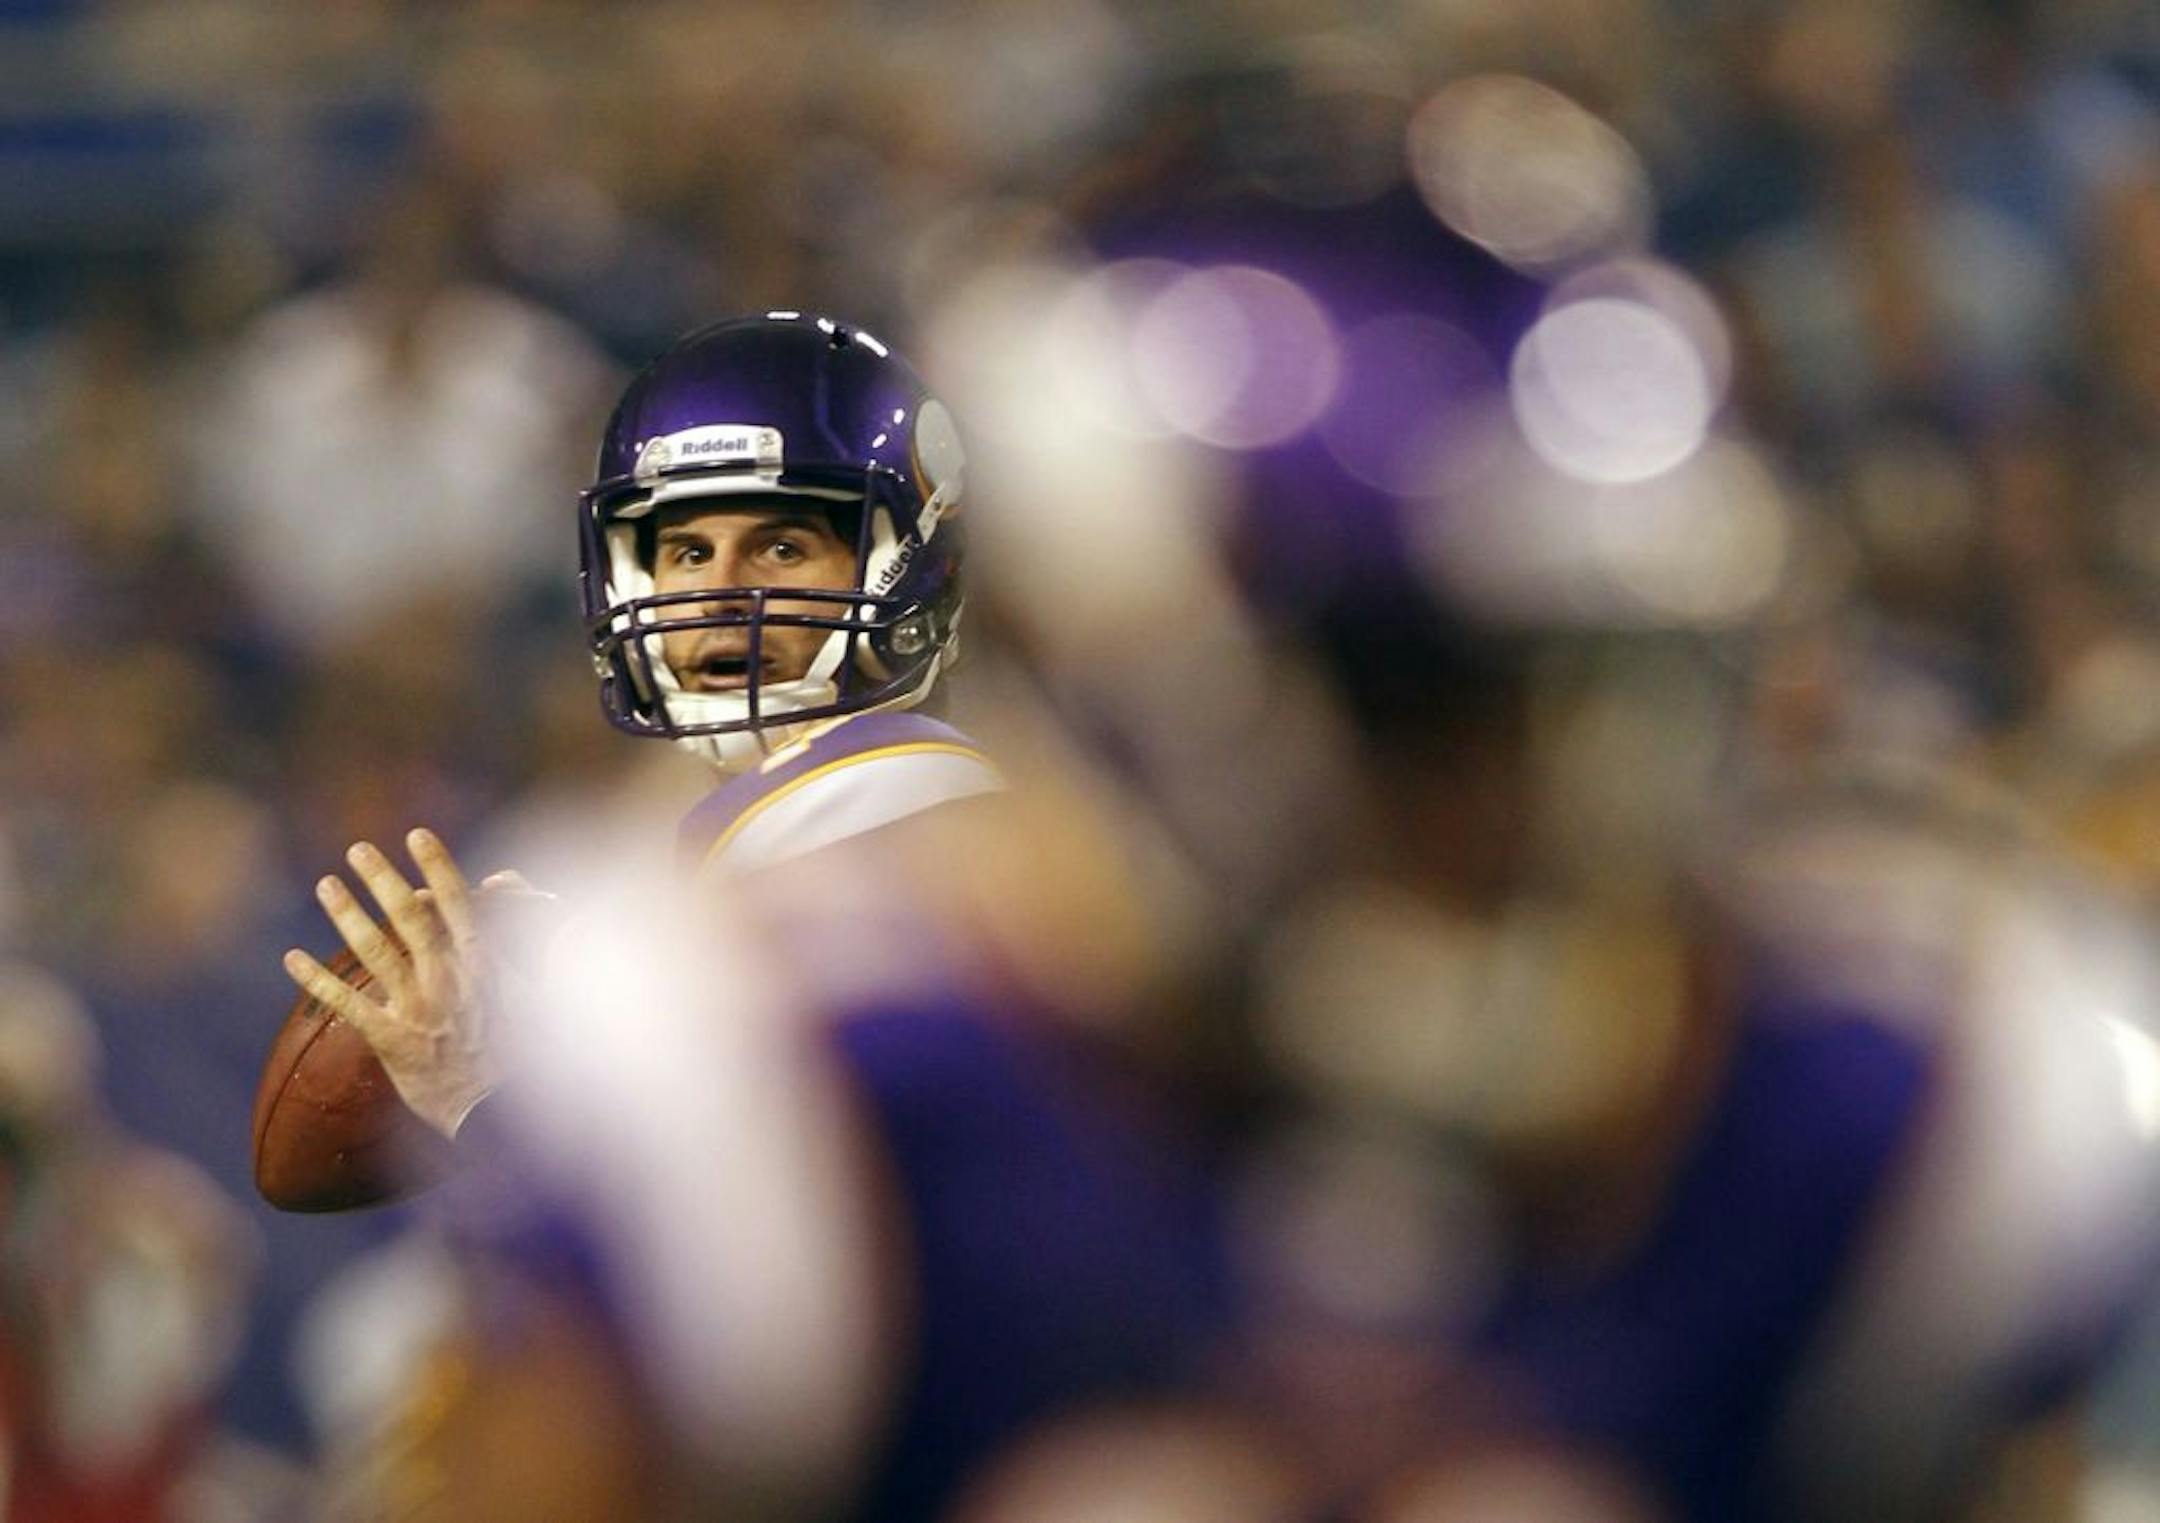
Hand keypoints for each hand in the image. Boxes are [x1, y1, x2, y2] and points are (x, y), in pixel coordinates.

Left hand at [282, 828, 505, 1139]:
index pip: (458, 901)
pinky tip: (291, 957)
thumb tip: (508, 889)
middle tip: (357, 849)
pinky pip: (346, 1003)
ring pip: (374, 949)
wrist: (500, 1114)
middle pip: (409, 916)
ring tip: (325, 885)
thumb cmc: (524, 1055)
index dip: (437, 864)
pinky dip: (315, 979)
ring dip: (346, 913)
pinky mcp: (390, 1039)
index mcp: (485, 964)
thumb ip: (516, 941)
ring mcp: (417, 1007)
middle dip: (382, 877)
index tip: (417, 834)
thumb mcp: (532, 991)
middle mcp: (448, 978)